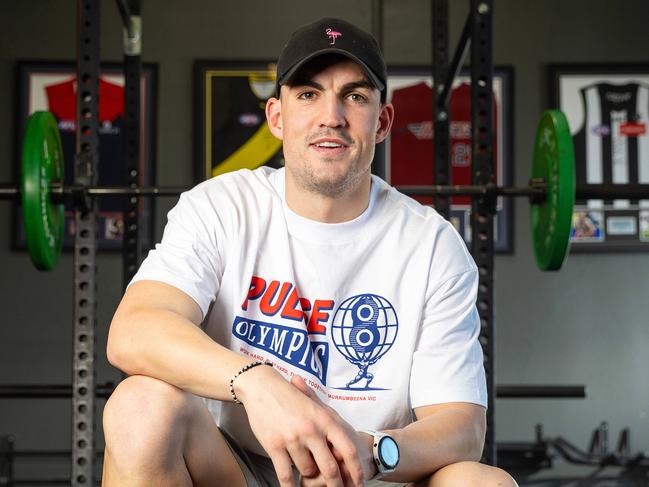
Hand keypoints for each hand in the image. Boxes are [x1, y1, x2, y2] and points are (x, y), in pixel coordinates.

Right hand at [234, 366, 365, 486]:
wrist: (262, 387)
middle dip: (335, 484)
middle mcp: (312, 430)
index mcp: (325, 419)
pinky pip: (285, 475)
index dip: (355, 469)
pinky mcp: (274, 446)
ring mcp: (293, 439)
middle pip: (330, 468)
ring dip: (307, 474)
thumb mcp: (315, 405)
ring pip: (307, 471)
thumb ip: (330, 424)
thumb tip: (344, 450)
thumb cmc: (289, 396)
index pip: (348, 449)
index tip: (358, 482)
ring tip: (304, 466)